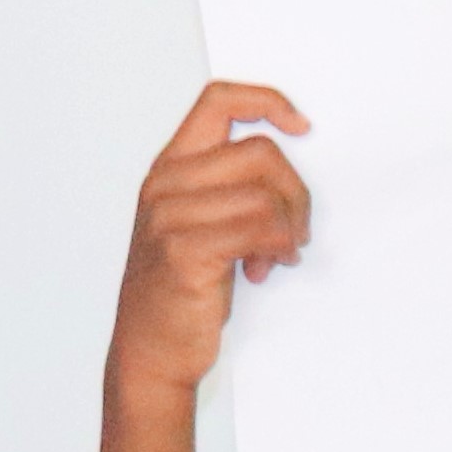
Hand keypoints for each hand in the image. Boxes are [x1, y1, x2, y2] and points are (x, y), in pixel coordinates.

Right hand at [111, 82, 314, 402]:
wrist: (149, 351)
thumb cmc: (179, 291)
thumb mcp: (196, 224)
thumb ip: (228, 189)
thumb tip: (286, 175)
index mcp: (169, 168)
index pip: (218, 101)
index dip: (268, 102)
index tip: (302, 127)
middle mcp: (165, 185)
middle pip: (260, 151)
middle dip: (295, 192)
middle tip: (295, 231)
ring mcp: (170, 217)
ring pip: (265, 194)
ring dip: (288, 229)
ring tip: (276, 256)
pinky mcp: (185, 251)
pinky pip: (259, 228)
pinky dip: (278, 247)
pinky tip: (266, 267)